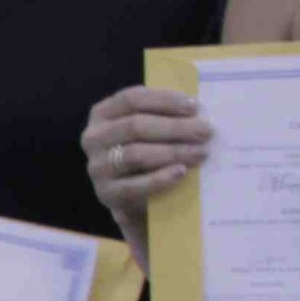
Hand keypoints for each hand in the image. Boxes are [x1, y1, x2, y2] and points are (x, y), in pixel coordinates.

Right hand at [83, 87, 206, 227]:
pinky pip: (134, 186)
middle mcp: (94, 138)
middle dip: (175, 127)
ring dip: (172, 151)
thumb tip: (197, 109)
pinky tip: (181, 172)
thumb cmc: (147, 157)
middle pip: (135, 126)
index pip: (131, 99)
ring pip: (135, 154)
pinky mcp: (106, 194)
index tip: (194, 106)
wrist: (137, 201)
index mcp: (102, 114)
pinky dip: (160, 178)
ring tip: (200, 152)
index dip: (163, 100)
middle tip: (205, 131)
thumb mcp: (149, 132)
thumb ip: (164, 117)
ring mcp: (97, 168)